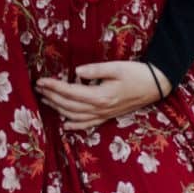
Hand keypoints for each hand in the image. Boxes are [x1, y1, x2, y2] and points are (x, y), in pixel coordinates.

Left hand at [35, 61, 171, 130]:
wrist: (155, 86)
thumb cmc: (136, 74)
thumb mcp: (116, 67)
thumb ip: (95, 70)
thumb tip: (76, 72)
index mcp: (100, 96)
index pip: (70, 92)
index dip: (54, 87)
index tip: (41, 80)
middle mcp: (100, 109)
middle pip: (69, 105)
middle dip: (52, 97)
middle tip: (38, 88)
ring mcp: (104, 115)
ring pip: (75, 116)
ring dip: (58, 108)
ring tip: (46, 99)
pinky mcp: (108, 116)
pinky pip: (88, 124)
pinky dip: (74, 125)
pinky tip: (65, 124)